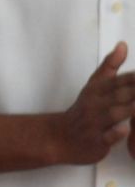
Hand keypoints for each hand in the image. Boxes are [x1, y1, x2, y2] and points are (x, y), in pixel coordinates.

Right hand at [53, 43, 134, 163]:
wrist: (59, 137)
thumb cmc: (83, 110)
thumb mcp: (94, 85)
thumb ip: (110, 66)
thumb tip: (123, 45)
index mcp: (97, 89)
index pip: (123, 80)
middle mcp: (95, 104)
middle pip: (121, 95)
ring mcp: (94, 124)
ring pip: (114, 114)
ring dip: (131, 109)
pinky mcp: (94, 142)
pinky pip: (106, 137)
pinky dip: (116, 133)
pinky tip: (125, 129)